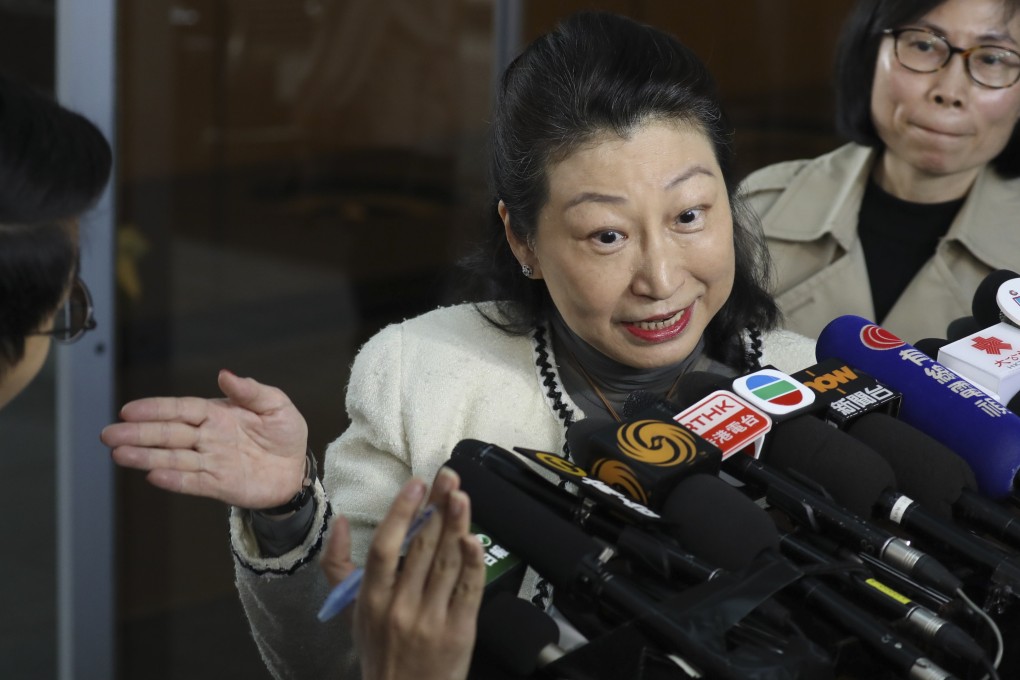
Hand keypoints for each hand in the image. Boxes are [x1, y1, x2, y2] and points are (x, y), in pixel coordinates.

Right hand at [100, 369, 308, 508]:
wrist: (297, 469)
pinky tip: (153, 475)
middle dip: (138, 434)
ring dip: (146, 457)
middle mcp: (208, 437)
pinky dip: (174, 479)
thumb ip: (251, 391)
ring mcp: (211, 461)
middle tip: (108, 434)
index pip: (181, 409)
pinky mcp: (218, 484)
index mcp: (217, 414)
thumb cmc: (284, 434)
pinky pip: (193, 482)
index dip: (155, 409)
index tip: (128, 410)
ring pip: (173, 458)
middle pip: (168, 434)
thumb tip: (225, 374)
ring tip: (119, 455)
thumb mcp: (276, 406)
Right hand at [321, 469, 484, 679]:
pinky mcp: (459, 631)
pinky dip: (472, 563)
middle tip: (448, 476)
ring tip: (462, 495)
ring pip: (446, 563)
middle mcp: (399, 607)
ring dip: (457, 525)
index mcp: (371, 599)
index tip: (416, 484)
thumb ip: (339, 566)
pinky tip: (474, 539)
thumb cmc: (379, 650)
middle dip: (436, 507)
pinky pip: (467, 591)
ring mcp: (430, 619)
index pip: (385, 547)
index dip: (401, 512)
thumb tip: (339, 521)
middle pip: (420, 548)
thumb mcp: (352, 610)